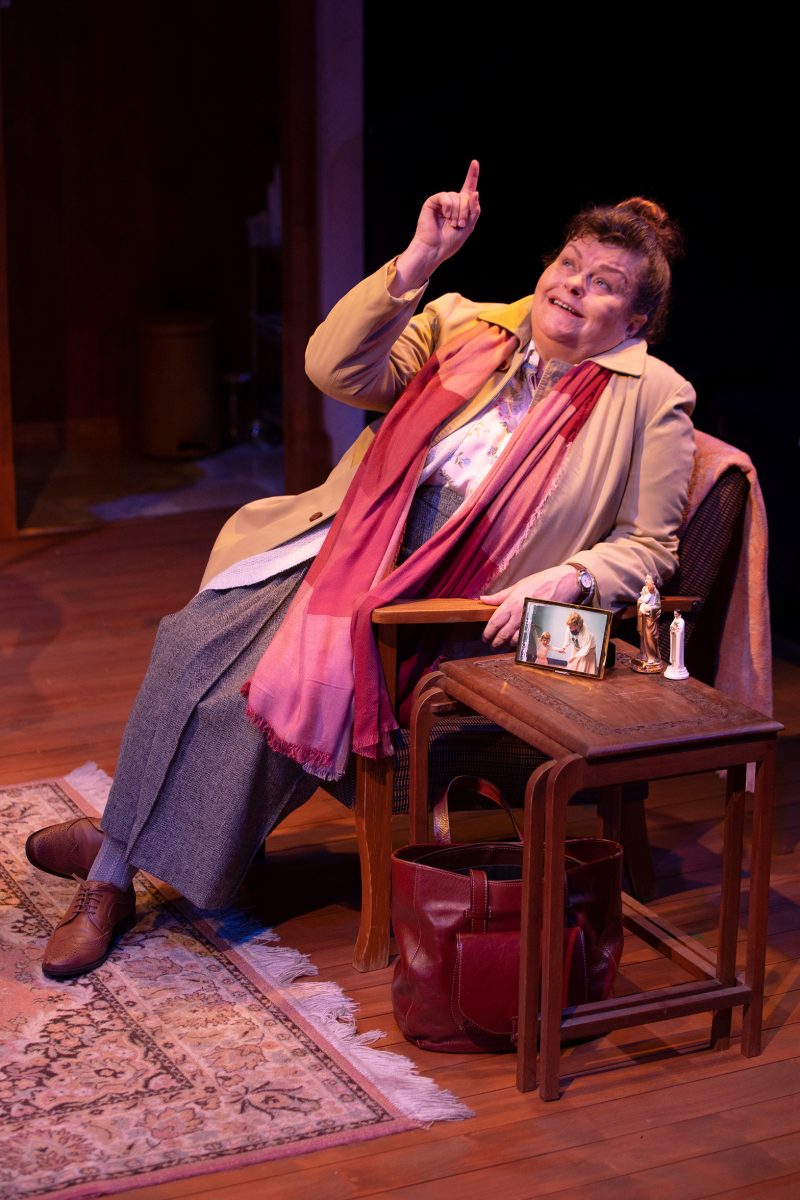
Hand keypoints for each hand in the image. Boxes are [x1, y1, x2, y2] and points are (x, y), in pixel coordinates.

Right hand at [391, 161, 480, 293]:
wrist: (435, 249)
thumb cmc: (450, 241)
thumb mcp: (469, 226)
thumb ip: (474, 210)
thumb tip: (475, 192)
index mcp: (461, 208)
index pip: (468, 188)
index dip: (472, 175)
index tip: (475, 162)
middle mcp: (452, 202)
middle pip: (465, 196)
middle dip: (466, 211)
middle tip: (459, 225)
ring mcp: (442, 201)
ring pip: (456, 197)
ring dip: (457, 212)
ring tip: (452, 224)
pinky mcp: (432, 202)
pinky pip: (445, 197)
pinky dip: (448, 206)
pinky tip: (445, 215)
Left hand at [481, 565, 579, 648]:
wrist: (563, 582)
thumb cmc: (541, 582)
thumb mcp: (517, 586)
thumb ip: (499, 596)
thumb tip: (483, 598)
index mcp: (511, 603)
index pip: (494, 622)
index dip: (487, 633)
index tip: (485, 637)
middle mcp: (519, 613)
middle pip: (503, 634)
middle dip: (496, 642)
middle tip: (492, 645)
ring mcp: (531, 620)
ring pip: (515, 640)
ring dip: (507, 645)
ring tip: (503, 646)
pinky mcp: (541, 624)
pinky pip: (529, 638)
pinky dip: (522, 643)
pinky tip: (518, 643)